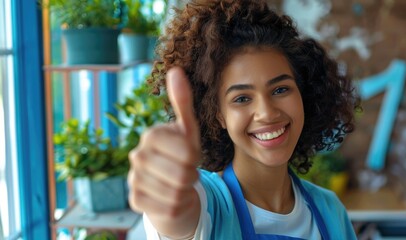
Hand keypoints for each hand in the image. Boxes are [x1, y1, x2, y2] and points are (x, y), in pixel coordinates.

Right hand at [128, 67, 200, 236]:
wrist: (173, 188)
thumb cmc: (182, 156)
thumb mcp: (188, 131)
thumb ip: (183, 102)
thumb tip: (175, 70)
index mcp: (151, 135)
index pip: (187, 151)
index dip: (196, 157)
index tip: (192, 156)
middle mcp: (137, 156)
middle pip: (183, 173)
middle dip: (192, 175)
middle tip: (187, 172)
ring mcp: (134, 179)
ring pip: (176, 193)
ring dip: (185, 191)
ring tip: (179, 184)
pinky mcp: (136, 201)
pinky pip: (168, 207)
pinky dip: (177, 205)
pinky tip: (171, 198)